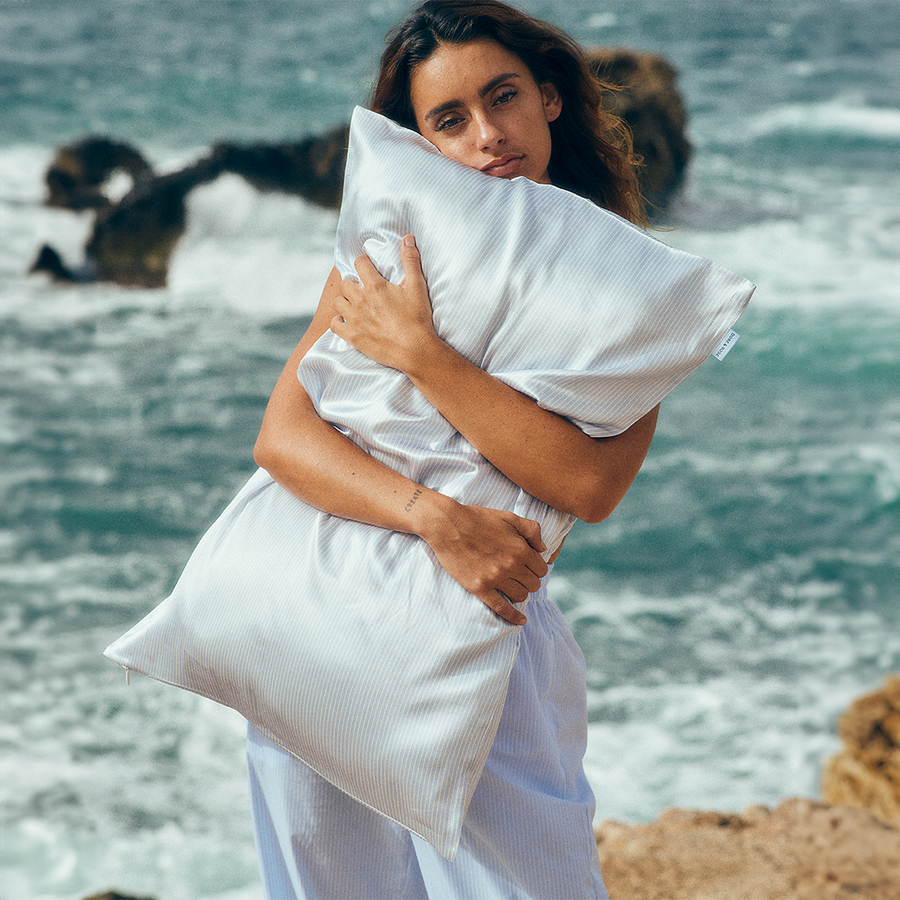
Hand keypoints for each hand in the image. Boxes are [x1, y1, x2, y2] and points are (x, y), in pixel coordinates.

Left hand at [331, 235, 438, 371]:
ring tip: (356, 305)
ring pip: (338, 302)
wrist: (415, 350)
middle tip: (364, 290)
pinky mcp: (353, 336)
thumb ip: (411, 260)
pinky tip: (348, 321)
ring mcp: (354, 319)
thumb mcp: (417, 286)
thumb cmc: (418, 319)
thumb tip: (408, 238)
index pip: (360, 263)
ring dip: (345, 301)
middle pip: (345, 283)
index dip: (365, 263)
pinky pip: (334, 324)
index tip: (369, 268)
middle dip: (353, 283)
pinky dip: (339, 321)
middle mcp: (361, 300)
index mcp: (375, 286)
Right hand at [422, 500, 548, 625]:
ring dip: (520, 593)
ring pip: (521, 596)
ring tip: (513, 588)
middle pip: (533, 584)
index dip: (536, 568)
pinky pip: (502, 608)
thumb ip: (531, 530)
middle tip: (520, 577)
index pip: (541, 569)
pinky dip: (513, 617)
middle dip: (529, 581)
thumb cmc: (477, 518)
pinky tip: (521, 620)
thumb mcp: (509, 516)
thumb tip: (543, 549)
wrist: (447, 524)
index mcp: (520, 549)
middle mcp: (511, 565)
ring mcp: (495, 578)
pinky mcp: (480, 588)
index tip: (528, 567)